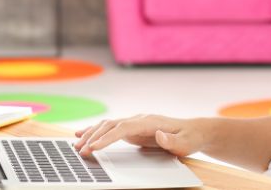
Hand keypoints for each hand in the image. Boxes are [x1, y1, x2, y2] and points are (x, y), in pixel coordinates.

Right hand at [74, 114, 203, 156]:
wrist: (194, 131)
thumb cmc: (189, 138)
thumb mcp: (185, 142)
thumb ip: (172, 140)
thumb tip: (160, 135)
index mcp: (150, 122)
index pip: (124, 128)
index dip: (108, 137)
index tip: (94, 147)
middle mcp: (140, 119)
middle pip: (112, 125)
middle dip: (94, 137)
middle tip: (80, 150)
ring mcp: (135, 122)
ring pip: (108, 125)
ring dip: (91, 133)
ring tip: (76, 145)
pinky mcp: (133, 129)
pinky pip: (111, 129)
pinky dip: (96, 131)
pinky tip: (82, 134)